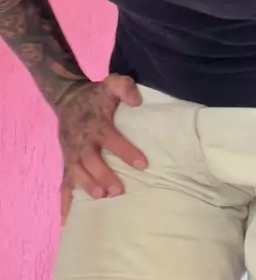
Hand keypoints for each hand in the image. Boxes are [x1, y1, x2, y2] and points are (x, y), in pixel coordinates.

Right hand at [57, 74, 147, 223]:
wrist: (68, 98)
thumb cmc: (96, 95)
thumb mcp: (111, 83)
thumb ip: (125, 87)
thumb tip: (137, 102)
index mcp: (96, 124)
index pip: (112, 139)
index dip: (126, 151)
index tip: (143, 164)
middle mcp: (82, 140)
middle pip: (91, 160)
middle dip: (104, 175)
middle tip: (118, 190)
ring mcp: (72, 153)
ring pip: (76, 173)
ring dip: (88, 186)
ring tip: (101, 197)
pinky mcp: (66, 162)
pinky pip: (64, 183)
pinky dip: (65, 202)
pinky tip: (69, 221)